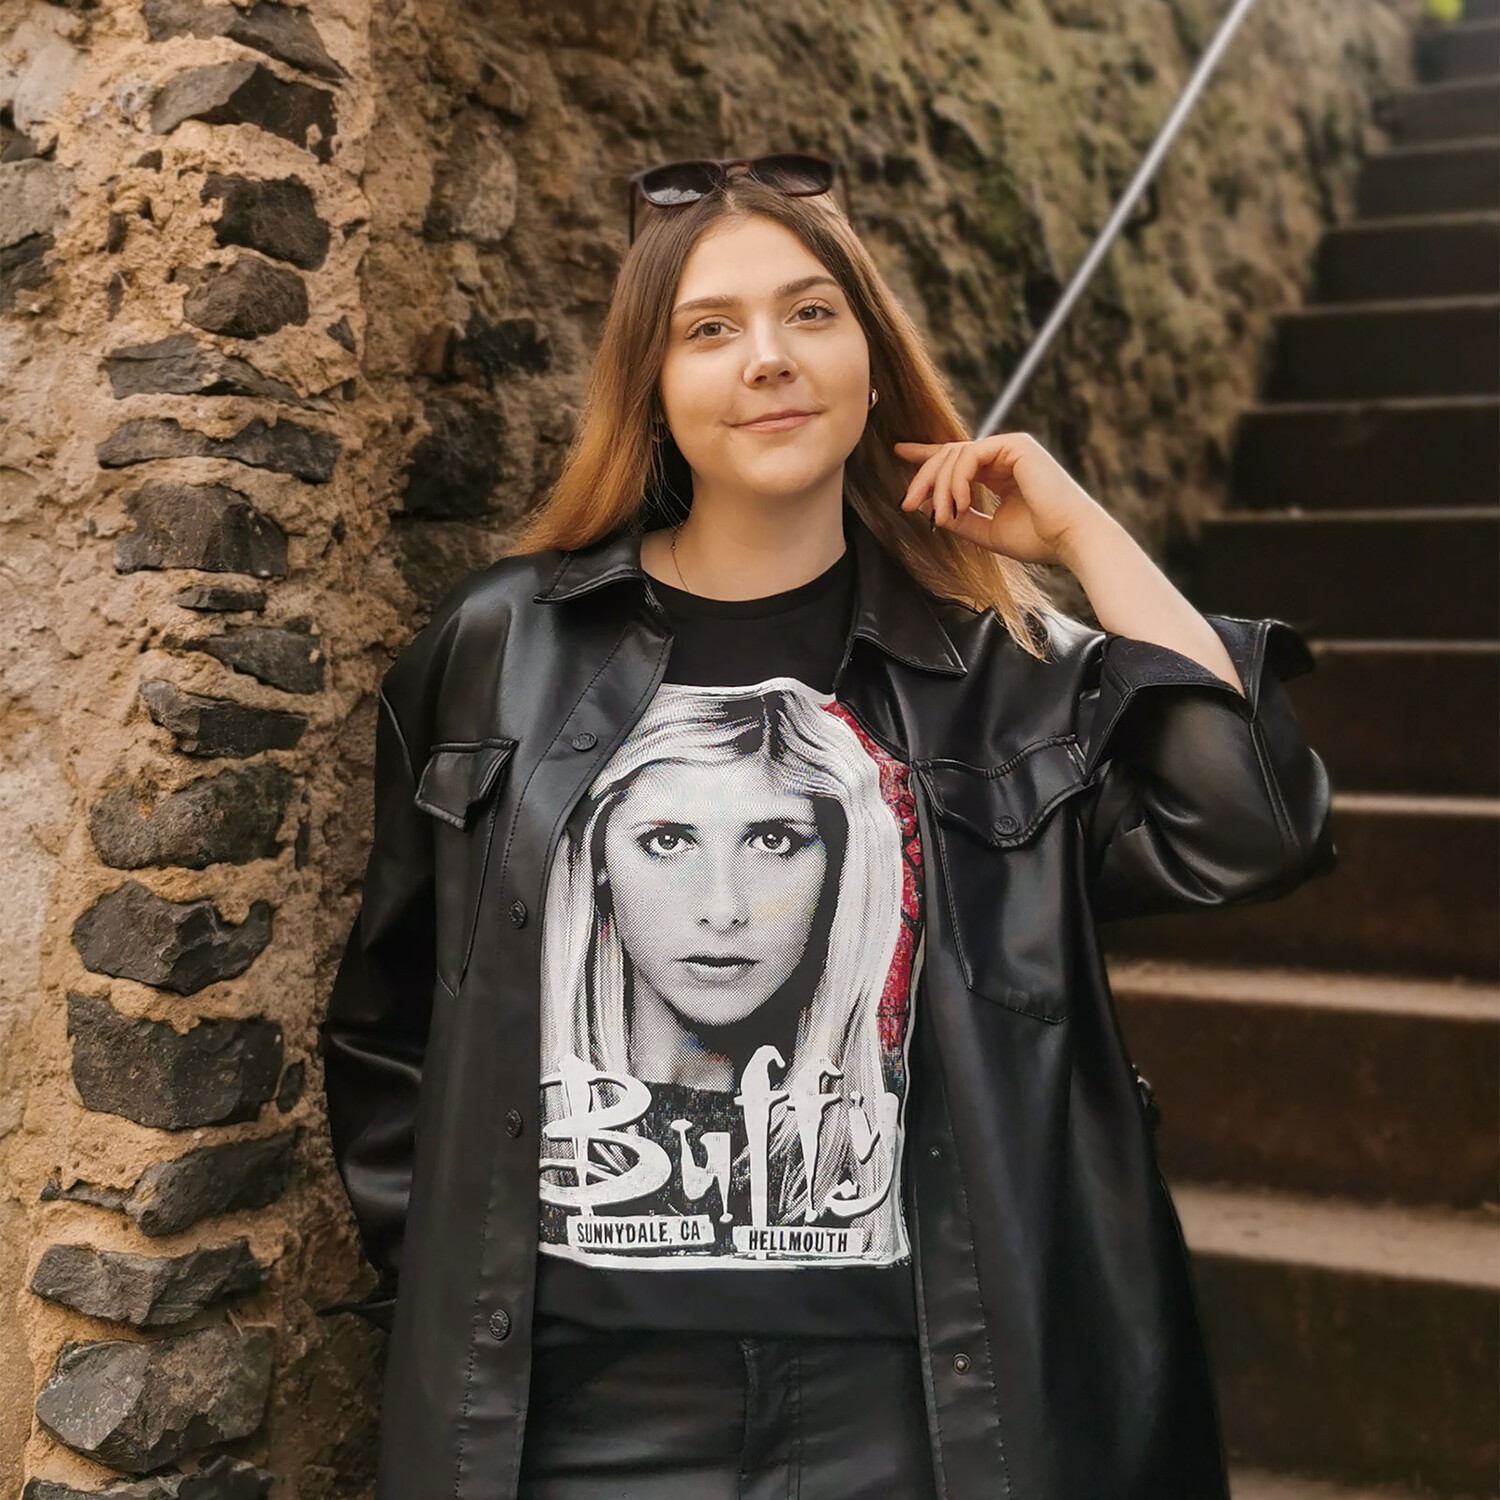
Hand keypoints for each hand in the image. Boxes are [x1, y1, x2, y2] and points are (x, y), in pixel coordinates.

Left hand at [893, 432, 1108, 567]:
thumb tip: (931, 508)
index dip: (927, 455)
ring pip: (956, 454)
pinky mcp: (1016, 445)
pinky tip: (958, 502)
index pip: (958, 458)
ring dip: (940, 487)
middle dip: (923, 478)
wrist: (1071, 540)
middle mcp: (1005, 455)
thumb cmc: (1039, 539)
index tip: (899, 452)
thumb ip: (960, 518)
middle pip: (949, 455)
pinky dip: (957, 480)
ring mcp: (1011, 447)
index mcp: (1000, 472)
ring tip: (942, 515)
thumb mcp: (987, 531)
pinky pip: (970, 455)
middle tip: (908, 503)